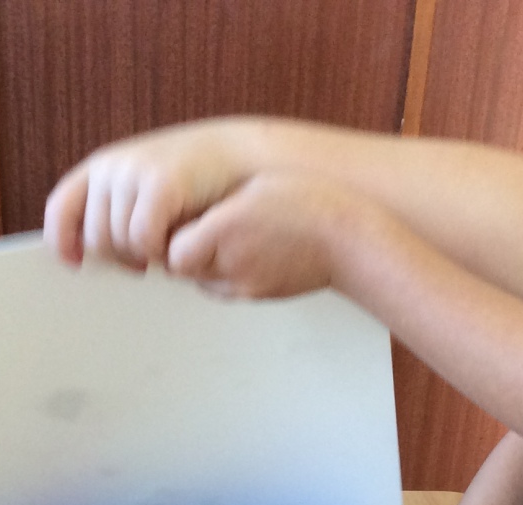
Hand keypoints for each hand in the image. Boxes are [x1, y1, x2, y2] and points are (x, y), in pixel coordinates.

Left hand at [44, 121, 250, 269]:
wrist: (239, 156)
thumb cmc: (193, 181)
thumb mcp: (142, 192)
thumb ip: (113, 213)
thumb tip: (80, 252)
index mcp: (101, 168)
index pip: (61, 209)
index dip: (62, 242)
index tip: (74, 264)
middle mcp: (111, 167)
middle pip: (95, 238)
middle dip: (119, 258)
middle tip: (142, 261)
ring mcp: (133, 172)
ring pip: (118, 243)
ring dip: (142, 256)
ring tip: (164, 245)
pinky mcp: (161, 183)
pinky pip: (143, 238)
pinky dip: (158, 251)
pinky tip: (174, 243)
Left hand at [166, 171, 376, 299]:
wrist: (348, 239)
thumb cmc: (306, 202)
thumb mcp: (253, 188)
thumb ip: (214, 210)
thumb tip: (182, 226)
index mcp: (224, 230)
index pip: (174, 251)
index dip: (177, 238)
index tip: (189, 223)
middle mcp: (230, 264)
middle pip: (185, 270)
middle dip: (188, 251)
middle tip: (206, 229)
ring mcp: (245, 286)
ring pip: (203, 282)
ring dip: (206, 266)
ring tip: (231, 241)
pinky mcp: (259, 296)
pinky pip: (226, 290)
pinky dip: (226, 277)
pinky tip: (246, 256)